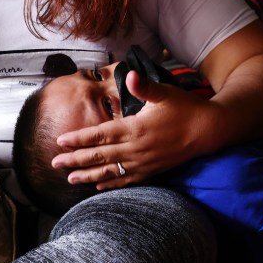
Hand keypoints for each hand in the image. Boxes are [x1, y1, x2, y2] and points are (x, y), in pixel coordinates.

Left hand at [52, 69, 219, 187]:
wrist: (209, 130)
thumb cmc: (185, 108)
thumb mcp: (165, 93)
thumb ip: (144, 87)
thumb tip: (129, 75)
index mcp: (135, 128)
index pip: (100, 135)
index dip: (78, 139)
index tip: (60, 142)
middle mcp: (136, 148)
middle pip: (99, 156)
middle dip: (75, 160)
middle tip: (54, 164)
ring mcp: (144, 162)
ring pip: (110, 171)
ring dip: (88, 175)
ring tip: (70, 180)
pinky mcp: (153, 170)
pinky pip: (128, 179)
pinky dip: (112, 183)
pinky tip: (99, 187)